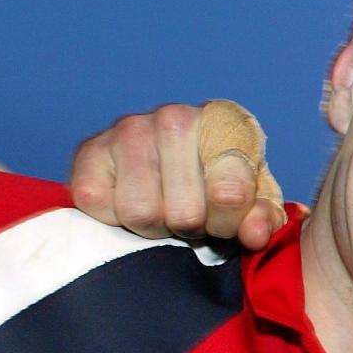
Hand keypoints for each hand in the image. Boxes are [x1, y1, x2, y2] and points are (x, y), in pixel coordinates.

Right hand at [70, 100, 286, 249]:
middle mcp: (176, 118)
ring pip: (141, 213)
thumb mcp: (253, 202)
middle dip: (190, 228)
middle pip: (184, 213)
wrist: (163, 164)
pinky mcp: (89, 150)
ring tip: (161, 209)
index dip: (227, 224)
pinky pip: (98, 205)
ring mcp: (130, 129)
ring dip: (152, 227)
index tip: (224, 220)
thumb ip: (263, 219)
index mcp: (226, 124)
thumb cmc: (215, 183)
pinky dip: (113, 218)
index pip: (229, 194)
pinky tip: (128, 202)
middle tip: (189, 216)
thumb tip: (255, 234)